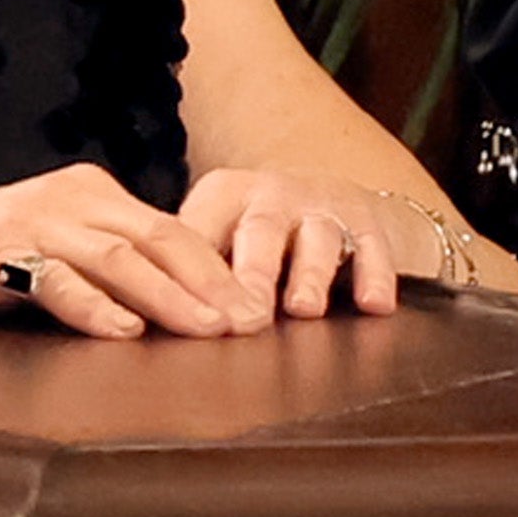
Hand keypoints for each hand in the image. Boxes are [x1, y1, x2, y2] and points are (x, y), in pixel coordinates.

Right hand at [0, 161, 270, 337]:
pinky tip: (123, 332)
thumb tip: (184, 315)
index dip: (220, 271)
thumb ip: (108, 272)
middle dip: (211, 285)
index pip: (173, 232)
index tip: (260, 312)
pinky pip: (52, 278)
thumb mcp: (56, 257)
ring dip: (169, 297)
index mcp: (91, 195)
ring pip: (117, 257)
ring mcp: (30, 221)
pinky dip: (91, 306)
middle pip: (158, 239)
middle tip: (252, 326)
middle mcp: (69, 199)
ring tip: (208, 331)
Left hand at [178, 166, 403, 317]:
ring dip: (310, 274)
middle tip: (248, 319)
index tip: (190, 315)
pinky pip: (372, 246)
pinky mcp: (364, 219)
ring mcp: (320, 205)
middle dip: (254, 275)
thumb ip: (184, 273)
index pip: (202, 234)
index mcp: (222, 196)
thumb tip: (143, 321)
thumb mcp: (214, 236)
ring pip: (317, 238)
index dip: (194, 276)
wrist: (319, 195)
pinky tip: (374, 305)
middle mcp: (271, 195)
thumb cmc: (249, 234)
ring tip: (303, 309)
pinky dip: (375, 274)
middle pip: (260, 232)